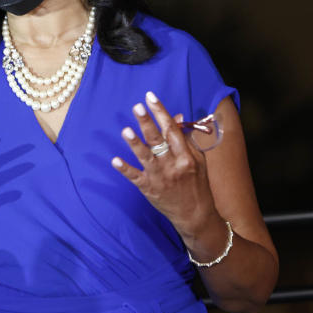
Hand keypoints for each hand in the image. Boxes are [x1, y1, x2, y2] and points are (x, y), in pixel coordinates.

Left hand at [112, 91, 220, 243]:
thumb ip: (185, 139)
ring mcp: (160, 178)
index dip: (161, 112)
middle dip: (147, 123)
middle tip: (137, 107)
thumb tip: (176, 116)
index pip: (172, 130)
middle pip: (158, 141)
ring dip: (135, 144)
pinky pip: (135, 177)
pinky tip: (115, 160)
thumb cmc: (197, 184)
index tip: (150, 97)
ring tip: (125, 130)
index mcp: (187, 156)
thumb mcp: (197, 160)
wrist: (195, 214)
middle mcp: (173, 165)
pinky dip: (125, 169)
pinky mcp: (149, 189)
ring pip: (146, 158)